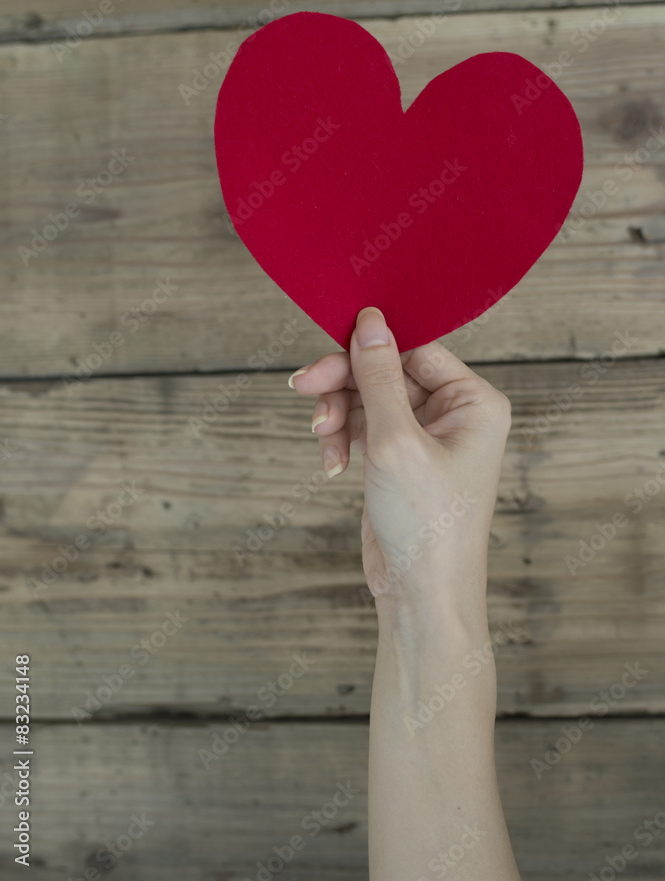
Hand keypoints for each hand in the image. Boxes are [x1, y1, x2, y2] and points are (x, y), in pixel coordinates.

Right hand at [288, 307, 511, 626]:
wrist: (421, 595)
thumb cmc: (426, 524)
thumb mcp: (395, 442)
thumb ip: (378, 378)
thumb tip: (369, 321)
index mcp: (475, 402)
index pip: (416, 349)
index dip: (370, 348)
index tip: (327, 351)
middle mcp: (455, 415)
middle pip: (387, 372)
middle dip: (345, 384)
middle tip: (303, 386)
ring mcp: (426, 438)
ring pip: (369, 398)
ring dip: (338, 413)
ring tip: (321, 437)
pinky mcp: (400, 460)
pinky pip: (363, 427)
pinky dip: (342, 439)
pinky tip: (331, 463)